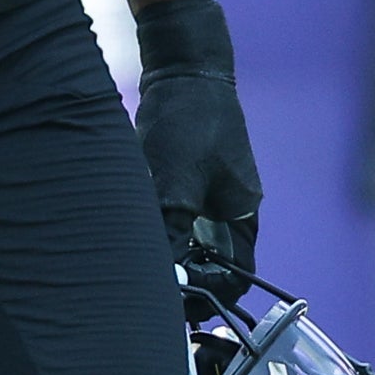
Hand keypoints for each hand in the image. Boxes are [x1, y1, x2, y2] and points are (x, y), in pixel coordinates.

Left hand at [130, 0, 261, 288]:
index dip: (208, 295)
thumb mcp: (176, 186)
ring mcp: (209, 195)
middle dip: (184, 280)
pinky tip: (133, 234)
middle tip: (151, 291)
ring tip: (137, 265)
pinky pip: (175, 220)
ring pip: (189, 242)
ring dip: (168, 255)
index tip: (176, 304)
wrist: (181, 70)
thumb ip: (173, 232)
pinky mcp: (187, 180)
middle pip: (211, 263)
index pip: (234, 276)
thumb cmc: (188, 125)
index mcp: (241, 217)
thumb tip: (163, 274)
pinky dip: (158, 232)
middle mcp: (229, 212)